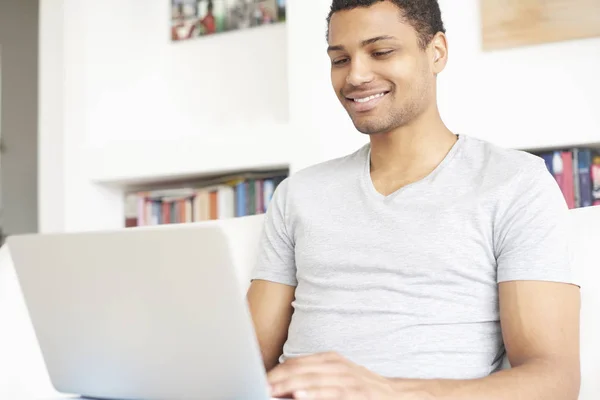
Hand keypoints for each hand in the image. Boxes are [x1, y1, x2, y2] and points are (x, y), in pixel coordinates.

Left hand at [267, 351, 397, 398]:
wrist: (397, 396)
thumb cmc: (362, 390)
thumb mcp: (337, 377)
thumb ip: (314, 378)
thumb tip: (283, 387)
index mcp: (330, 360)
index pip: (297, 363)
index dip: (277, 372)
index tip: (259, 381)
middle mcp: (338, 365)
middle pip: (301, 369)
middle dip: (278, 380)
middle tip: (260, 387)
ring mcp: (348, 379)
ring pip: (313, 380)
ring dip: (290, 386)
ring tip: (272, 391)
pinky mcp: (357, 392)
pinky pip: (332, 393)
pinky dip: (315, 394)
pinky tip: (300, 396)